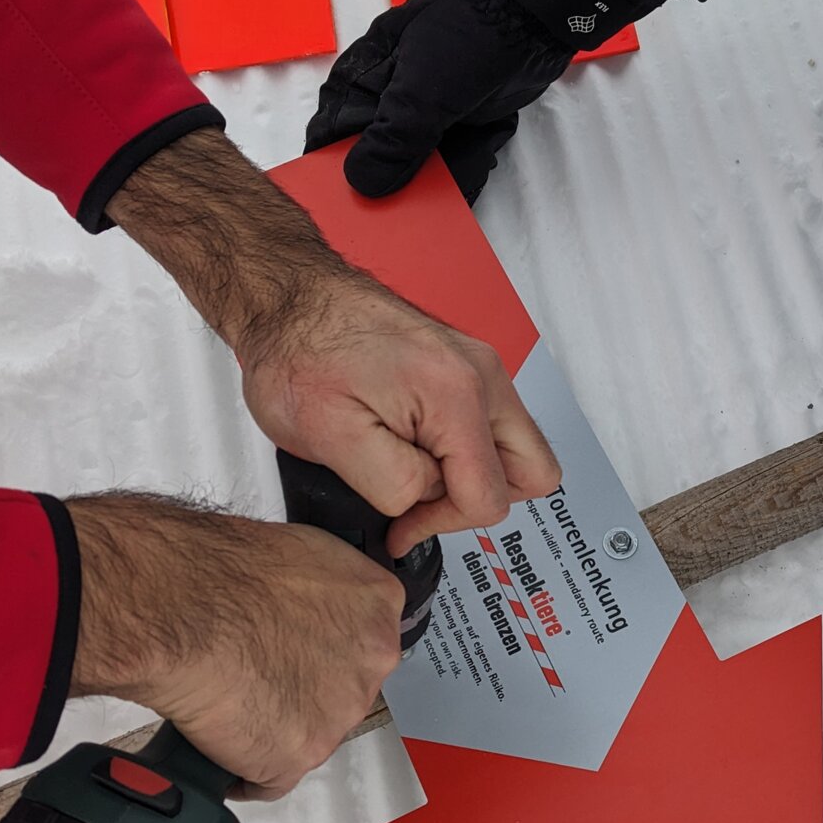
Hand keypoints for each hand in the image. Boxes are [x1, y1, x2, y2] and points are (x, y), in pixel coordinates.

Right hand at [67, 494, 404, 798]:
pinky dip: (244, 769)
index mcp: (377, 605)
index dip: (322, 648)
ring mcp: (339, 714)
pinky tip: (219, 744)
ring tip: (230, 705)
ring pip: (309, 734)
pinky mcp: (299, 757)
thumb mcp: (298, 551)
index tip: (297, 651)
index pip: (363, 639)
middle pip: (342, 690)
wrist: (184, 609)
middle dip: (305, 689)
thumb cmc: (223, 571)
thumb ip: (324, 589)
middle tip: (259, 677)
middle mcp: (371, 662)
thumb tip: (307, 604)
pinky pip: (271, 777)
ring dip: (276, 727)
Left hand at [107, 130, 559, 548]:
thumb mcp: (330, 438)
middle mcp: (484, 376)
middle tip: (422, 501)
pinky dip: (461, 450)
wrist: (290, 297)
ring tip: (410, 471)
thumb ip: (393, 482)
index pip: (490, 498)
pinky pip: (490, 426)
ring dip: (471, 474)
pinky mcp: (467, 366)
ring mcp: (481, 367)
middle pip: (533, 472)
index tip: (400, 525)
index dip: (443, 525)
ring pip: (515, 450)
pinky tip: (412, 446)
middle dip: (479, 500)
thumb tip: (426, 498)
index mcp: (457, 395)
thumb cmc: (299, 355)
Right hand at [309, 0, 698, 199]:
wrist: (532, 15)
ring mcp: (428, 111)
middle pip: (374, 153)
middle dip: (384, 186)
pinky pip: (451, 162)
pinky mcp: (461, 124)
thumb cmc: (470, 33)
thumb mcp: (421, 90)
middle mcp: (392, 96)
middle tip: (393, 218)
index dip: (332, 165)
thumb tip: (362, 183)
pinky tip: (462, 192)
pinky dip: (457, 178)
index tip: (337, 203)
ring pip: (414, 164)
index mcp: (366, 76)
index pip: (333, 127)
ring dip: (425, 189)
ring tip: (434, 209)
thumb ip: (392, 139)